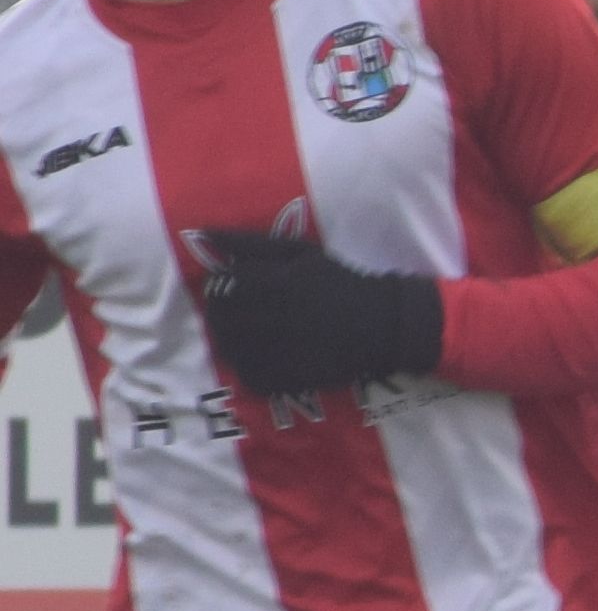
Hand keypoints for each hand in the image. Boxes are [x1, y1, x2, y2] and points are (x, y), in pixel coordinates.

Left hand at [197, 232, 443, 394]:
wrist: (383, 323)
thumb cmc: (337, 281)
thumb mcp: (300, 253)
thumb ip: (251, 242)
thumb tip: (202, 233)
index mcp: (281, 284)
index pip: (224, 285)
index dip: (217, 287)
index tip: (226, 288)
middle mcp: (281, 318)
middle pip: (223, 319)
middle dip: (218, 315)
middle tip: (229, 313)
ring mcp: (287, 351)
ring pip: (232, 350)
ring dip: (228, 341)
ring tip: (242, 334)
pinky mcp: (294, 377)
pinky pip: (252, 377)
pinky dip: (247, 368)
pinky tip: (259, 357)